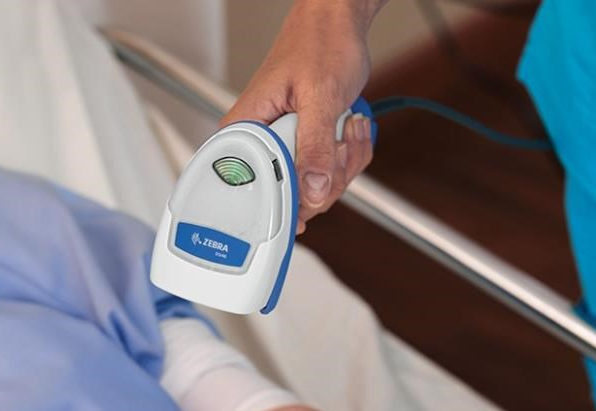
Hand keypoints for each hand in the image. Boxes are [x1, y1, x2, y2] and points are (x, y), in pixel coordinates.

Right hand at [221, 0, 381, 232]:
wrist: (336, 24)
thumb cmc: (319, 44)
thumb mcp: (320, 97)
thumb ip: (315, 147)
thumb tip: (313, 193)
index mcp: (245, 133)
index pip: (256, 191)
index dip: (287, 201)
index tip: (313, 192)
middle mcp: (260, 148)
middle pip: (291, 199)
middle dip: (327, 177)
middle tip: (339, 142)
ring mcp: (283, 153)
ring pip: (315, 192)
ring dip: (343, 164)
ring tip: (346, 126)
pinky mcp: (304, 153)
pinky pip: (328, 178)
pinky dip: (349, 158)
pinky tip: (349, 129)